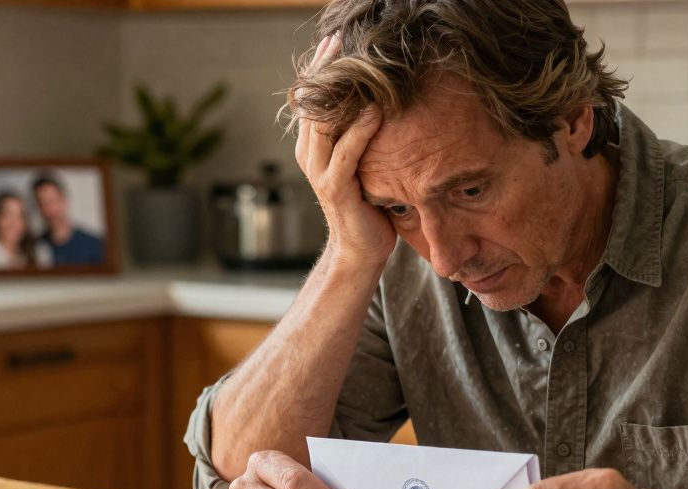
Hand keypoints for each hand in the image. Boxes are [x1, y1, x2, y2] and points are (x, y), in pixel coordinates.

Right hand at [294, 35, 395, 269]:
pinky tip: (374, 109)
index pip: (310, 98)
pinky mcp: (336, 188)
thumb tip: (377, 100)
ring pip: (324, 123)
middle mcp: (310, 155)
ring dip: (341, 93)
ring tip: (357, 65)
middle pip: (312, 103)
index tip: (333, 40)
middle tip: (341, 41)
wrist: (361, 249)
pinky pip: (346, 153)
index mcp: (312, 146)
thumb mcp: (360, 162)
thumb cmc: (367, 204)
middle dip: (326, 70)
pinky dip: (359, 130)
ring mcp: (320, 172)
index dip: (319, 68)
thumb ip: (358, 136)